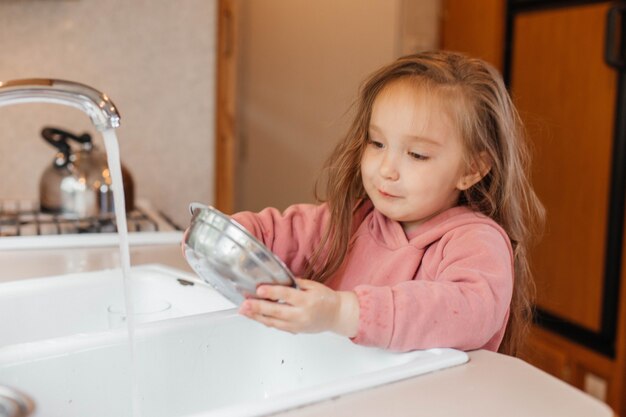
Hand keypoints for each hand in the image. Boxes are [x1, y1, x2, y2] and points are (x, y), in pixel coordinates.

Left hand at [238, 278, 358, 336]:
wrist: (337, 315)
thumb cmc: (326, 299)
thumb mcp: (314, 285)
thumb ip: (296, 283)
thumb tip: (278, 280)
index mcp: (307, 300)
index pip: (287, 295)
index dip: (272, 292)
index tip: (260, 289)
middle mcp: (301, 314)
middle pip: (277, 311)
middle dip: (258, 307)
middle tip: (245, 304)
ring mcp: (297, 324)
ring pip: (273, 322)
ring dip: (257, 316)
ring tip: (244, 311)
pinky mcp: (295, 331)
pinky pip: (277, 327)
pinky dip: (264, 321)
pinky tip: (254, 317)